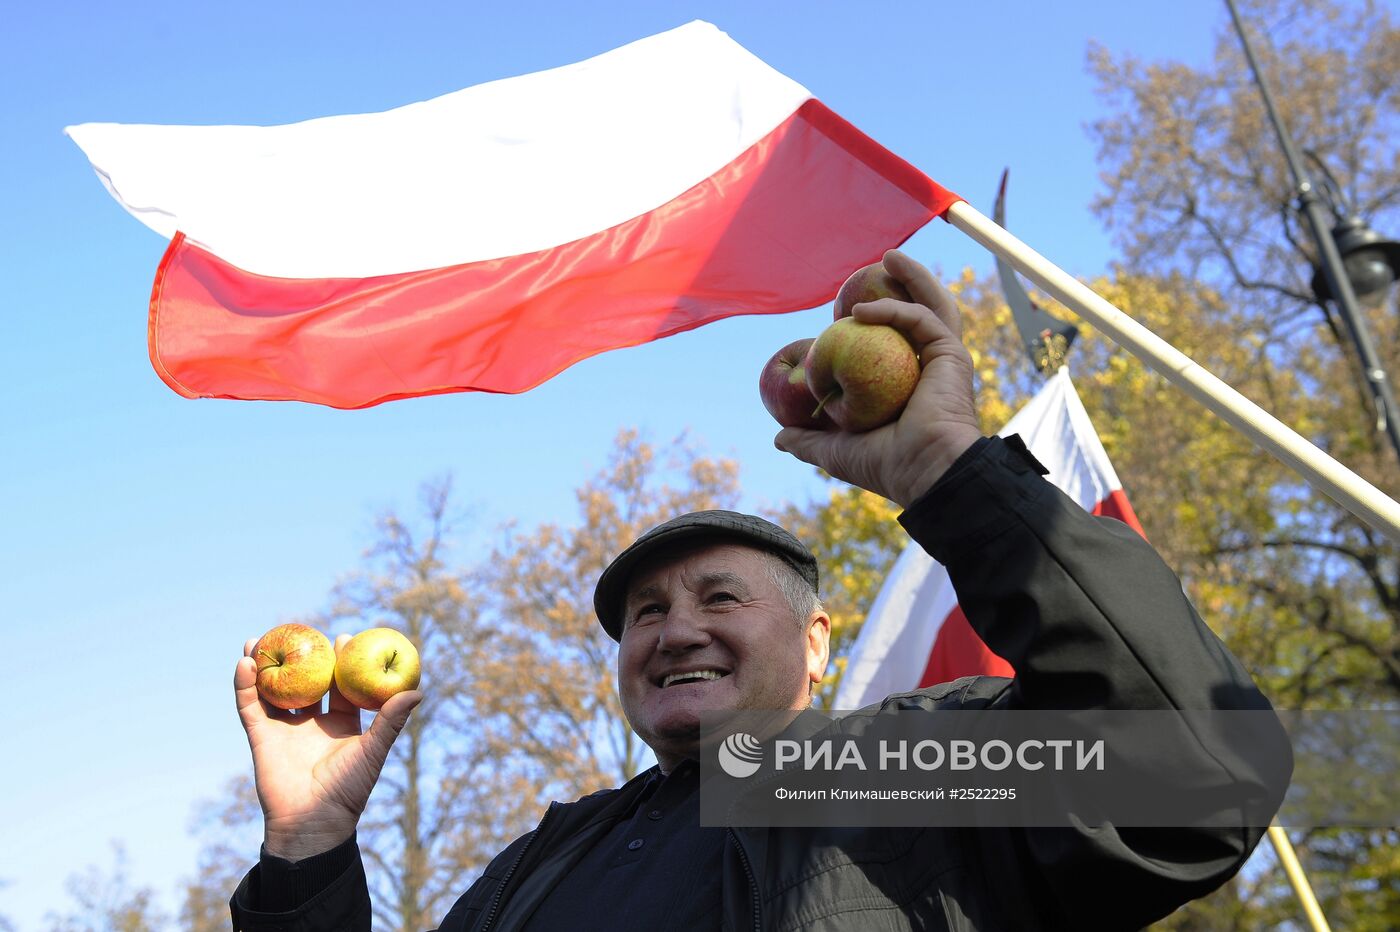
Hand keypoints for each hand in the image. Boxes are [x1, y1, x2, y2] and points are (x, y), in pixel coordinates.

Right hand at [235, 633, 420, 860]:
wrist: (313, 822)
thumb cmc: (348, 789)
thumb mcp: (373, 751)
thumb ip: (392, 720)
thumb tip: (417, 691)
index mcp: (341, 724)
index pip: (341, 686)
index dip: (342, 661)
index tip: (345, 636)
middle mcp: (312, 723)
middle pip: (305, 682)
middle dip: (301, 656)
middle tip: (303, 629)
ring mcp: (285, 729)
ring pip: (273, 689)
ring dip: (265, 664)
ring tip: (262, 638)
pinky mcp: (261, 737)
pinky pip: (250, 706)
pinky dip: (245, 684)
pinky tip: (245, 662)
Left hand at [775, 249, 982, 507]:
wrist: (923, 472)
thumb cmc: (885, 465)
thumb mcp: (834, 451)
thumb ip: (809, 441)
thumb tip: (779, 437)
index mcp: (909, 387)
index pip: (896, 342)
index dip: (877, 319)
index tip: (843, 311)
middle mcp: (929, 369)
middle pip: (920, 314)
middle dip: (903, 285)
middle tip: (877, 266)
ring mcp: (944, 361)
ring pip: (933, 305)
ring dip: (913, 277)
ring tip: (889, 256)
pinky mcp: (951, 356)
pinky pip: (922, 320)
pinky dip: (895, 309)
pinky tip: (861, 311)